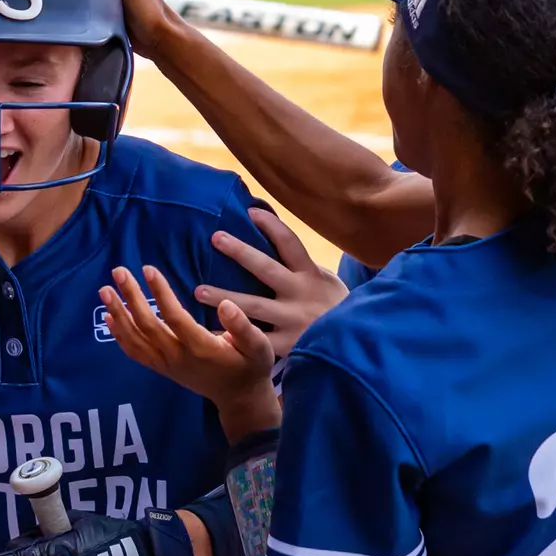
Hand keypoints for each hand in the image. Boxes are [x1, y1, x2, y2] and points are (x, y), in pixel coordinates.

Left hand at [100, 264, 280, 436]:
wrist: (239, 398)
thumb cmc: (250, 367)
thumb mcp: (258, 346)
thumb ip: (242, 326)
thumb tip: (224, 304)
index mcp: (201, 348)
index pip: (174, 316)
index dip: (160, 292)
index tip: (148, 269)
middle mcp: (178, 357)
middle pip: (147, 325)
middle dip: (130, 297)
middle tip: (118, 271)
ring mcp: (166, 365)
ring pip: (135, 339)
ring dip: (117, 314)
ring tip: (104, 290)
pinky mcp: (162, 368)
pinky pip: (135, 352)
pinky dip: (120, 335)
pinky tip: (109, 317)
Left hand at [195, 207, 347, 357]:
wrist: (357, 343)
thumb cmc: (331, 307)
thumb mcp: (324, 280)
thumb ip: (300, 263)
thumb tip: (273, 232)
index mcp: (310, 274)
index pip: (290, 243)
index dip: (271, 225)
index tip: (250, 211)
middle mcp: (300, 293)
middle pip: (266, 268)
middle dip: (240, 252)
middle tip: (215, 237)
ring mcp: (292, 319)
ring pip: (254, 305)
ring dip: (224, 297)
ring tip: (198, 291)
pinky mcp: (287, 344)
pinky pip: (254, 339)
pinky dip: (232, 336)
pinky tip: (209, 334)